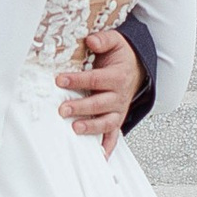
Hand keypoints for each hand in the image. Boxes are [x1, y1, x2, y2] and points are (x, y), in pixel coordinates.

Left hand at [57, 25, 138, 155]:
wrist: (137, 69)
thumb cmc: (121, 57)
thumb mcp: (115, 41)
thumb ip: (103, 39)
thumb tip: (91, 40)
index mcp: (117, 76)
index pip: (96, 79)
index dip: (77, 80)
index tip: (60, 80)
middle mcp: (119, 95)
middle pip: (101, 104)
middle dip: (81, 107)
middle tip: (63, 109)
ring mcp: (118, 110)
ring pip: (107, 122)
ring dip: (92, 127)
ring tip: (75, 128)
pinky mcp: (117, 119)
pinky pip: (114, 136)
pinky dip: (108, 147)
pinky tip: (99, 156)